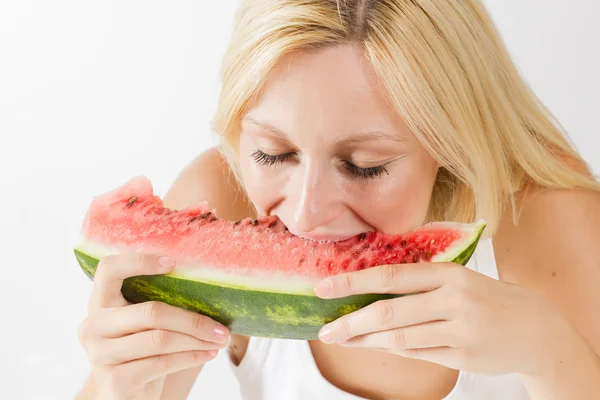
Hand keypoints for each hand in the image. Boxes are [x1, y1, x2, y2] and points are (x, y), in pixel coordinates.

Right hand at [78, 253, 229, 399]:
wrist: (124, 396)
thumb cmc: (142, 352)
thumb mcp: (146, 324)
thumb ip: (161, 303)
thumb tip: (210, 285)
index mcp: (99, 302)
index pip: (109, 269)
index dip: (139, 261)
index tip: (174, 263)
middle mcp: (92, 327)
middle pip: (151, 312)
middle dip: (193, 319)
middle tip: (222, 326)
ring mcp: (100, 355)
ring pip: (160, 339)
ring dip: (197, 340)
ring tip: (220, 340)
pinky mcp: (115, 381)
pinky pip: (162, 363)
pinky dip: (191, 357)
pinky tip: (208, 354)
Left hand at [314, 262, 569, 375]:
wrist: (537, 330)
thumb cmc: (487, 299)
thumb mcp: (458, 280)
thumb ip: (420, 285)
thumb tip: (369, 292)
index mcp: (448, 273)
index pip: (390, 276)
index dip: (353, 281)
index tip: (323, 287)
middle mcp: (452, 299)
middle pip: (389, 312)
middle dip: (351, 322)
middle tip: (324, 330)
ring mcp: (459, 329)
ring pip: (399, 338)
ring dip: (365, 341)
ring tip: (342, 340)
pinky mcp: (463, 355)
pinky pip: (417, 354)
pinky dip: (390, 351)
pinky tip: (372, 347)